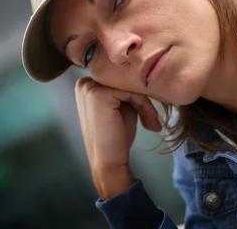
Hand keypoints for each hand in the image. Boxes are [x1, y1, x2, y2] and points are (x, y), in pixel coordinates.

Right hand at [75, 77, 161, 199]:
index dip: (135, 93)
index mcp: (86, 85)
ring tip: (152, 122)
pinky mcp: (100, 94)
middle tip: (152, 119)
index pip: (118, 79)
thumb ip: (124, 90)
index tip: (148, 112)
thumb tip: (144, 73)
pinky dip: (144, 106)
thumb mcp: (120, 107)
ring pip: (129, 85)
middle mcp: (84, 83)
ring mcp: (89, 87)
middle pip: (123, 80)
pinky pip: (132, 92)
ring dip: (145, 104)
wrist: (108, 162)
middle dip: (141, 98)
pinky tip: (148, 122)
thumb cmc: (115, 137)